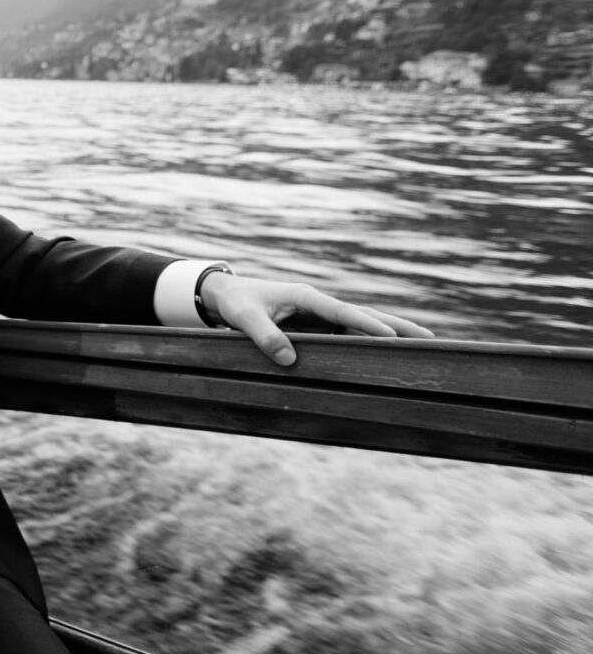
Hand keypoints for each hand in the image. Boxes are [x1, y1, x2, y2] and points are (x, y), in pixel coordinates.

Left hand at [201, 273, 434, 366]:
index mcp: (306, 296)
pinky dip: (367, 342)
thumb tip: (289, 359)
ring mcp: (319, 315)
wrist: (225, 294)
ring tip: (420, 345)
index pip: (342, 312)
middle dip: (395, 325)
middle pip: (363, 315)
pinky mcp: (315, 326)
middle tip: (429, 338)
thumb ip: (264, 335)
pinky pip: (345, 335)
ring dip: (388, 334)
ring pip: (359, 325)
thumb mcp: (244, 317)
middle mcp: (318, 304)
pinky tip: (385, 354)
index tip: (391, 336)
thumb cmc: (236, 302)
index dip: (367, 324)